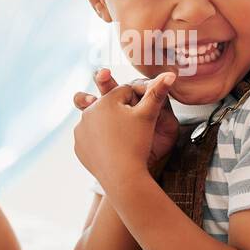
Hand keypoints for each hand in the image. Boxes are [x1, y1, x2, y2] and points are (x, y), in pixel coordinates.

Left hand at [73, 71, 177, 190]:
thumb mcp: (149, 115)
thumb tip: (171, 73)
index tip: (142, 112)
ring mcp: (80, 129)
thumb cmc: (137, 143)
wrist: (122, 176)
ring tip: (121, 138)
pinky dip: (99, 141)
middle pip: (109, 105)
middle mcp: (88, 111)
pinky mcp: (78, 146)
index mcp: (106, 100)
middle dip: (119, 111)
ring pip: (98, 121)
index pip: (124, 92)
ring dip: (107, 125)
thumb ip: (157, 92)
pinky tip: (111, 149)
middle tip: (130, 126)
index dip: (137, 101)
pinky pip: (90, 138)